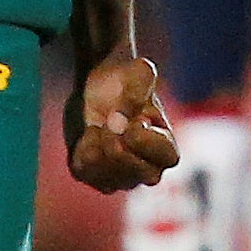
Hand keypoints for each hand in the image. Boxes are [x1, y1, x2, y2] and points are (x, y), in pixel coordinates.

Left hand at [66, 54, 179, 193]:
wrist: (97, 85)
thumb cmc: (126, 80)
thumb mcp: (139, 71)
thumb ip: (138, 89)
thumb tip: (122, 119)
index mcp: (166, 148)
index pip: (168, 158)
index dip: (145, 138)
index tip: (134, 118)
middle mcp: (148, 170)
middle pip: (139, 174)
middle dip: (119, 143)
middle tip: (111, 120)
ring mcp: (122, 179)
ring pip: (111, 179)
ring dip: (99, 145)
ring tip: (101, 126)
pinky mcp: (95, 178)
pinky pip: (86, 173)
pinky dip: (83, 149)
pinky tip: (89, 134)